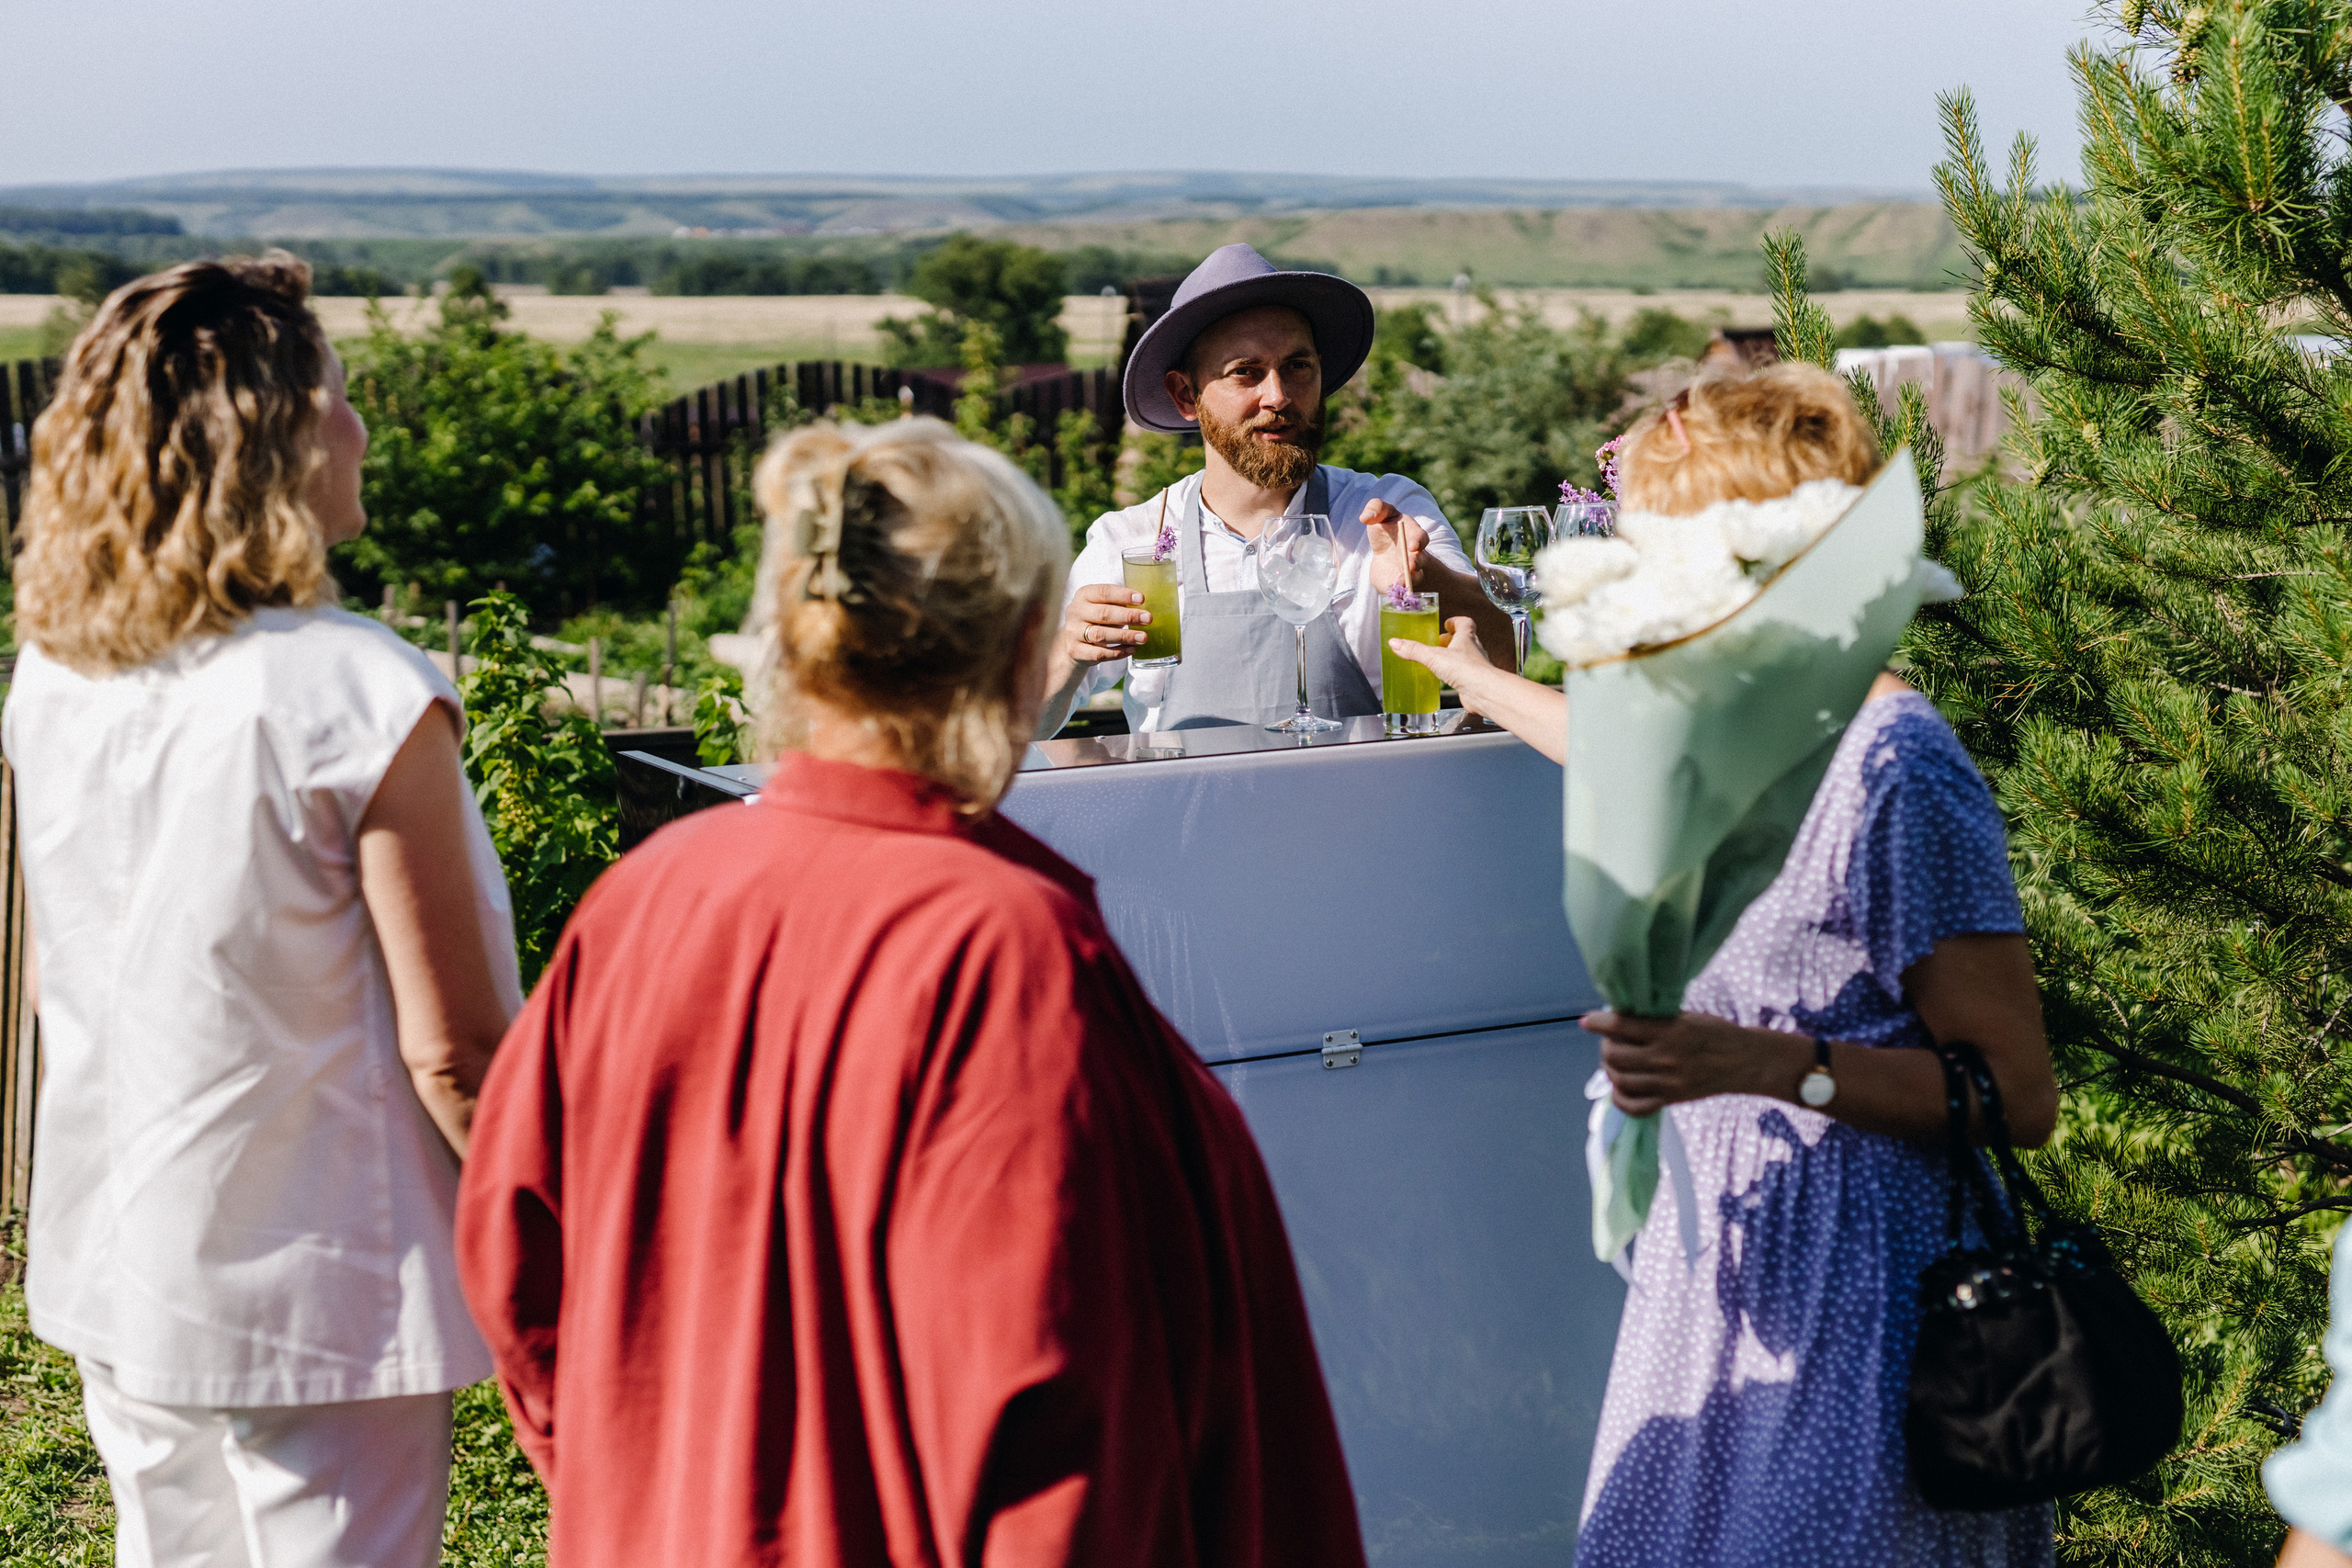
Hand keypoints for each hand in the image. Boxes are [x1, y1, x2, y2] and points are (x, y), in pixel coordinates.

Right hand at [1056, 584, 1150, 666]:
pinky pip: (1099, 653)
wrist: (1074, 642)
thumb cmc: (1095, 620)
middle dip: (1128, 616)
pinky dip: (1117, 652)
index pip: (1103, 592)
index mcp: (1084, 595)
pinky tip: (1131, 649)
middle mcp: (1075, 612)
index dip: (1123, 595)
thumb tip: (1144, 610)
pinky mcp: (1075, 651)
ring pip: (1101, 635)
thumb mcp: (1103, 606)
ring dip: (1125, 636)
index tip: (1141, 599)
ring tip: (1143, 637)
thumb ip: (1119, 604)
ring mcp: (1073, 632)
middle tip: (1148, 619)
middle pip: (1103, 614)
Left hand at [1362, 498, 1429, 594]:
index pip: (1420, 537)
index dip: (1418, 541)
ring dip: (1411, 580)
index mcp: (1412, 534)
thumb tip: (1366, 517)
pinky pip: (1404, 590)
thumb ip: (1376, 508)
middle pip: (1422, 559)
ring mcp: (1410, 572)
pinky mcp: (1401, 584)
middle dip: (1418, 562)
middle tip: (1411, 565)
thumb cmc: (1386, 531)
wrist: (1387, 556)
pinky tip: (1395, 590)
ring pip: (1416, 577)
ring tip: (1401, 582)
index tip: (1413, 546)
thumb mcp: (1381, 515)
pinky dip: (1400, 591)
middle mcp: (1415, 554)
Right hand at [1387, 617, 1488, 704]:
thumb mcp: (1434, 657)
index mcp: (1467, 638)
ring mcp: (1475, 666)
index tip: (1447, 623)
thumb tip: (1395, 643)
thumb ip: (1414, 650)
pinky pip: (1463, 674)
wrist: (1483, 691)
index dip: (1456, 621)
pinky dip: (1454, 674)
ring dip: (1452, 657)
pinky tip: (1444, 679)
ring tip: (1438, 660)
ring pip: (1464, 657)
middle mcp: (1473, 650)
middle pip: (1464, 640)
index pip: (1465, 623)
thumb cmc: (1466, 669)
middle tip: (1438, 642)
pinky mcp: (1473, 681)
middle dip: (1451, 640)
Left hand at [1582, 1009, 1804, 1115]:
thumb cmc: (1714, 1033)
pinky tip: (1621, 1087)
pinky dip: (1620, 1098)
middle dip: (1605, 1046)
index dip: (1598, 1022)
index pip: (1621, 1026)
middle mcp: (1665, 1058)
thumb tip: (1617, 1016)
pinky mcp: (1670, 1100)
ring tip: (1617, 1061)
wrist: (1744, 1061)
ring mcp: (1667, 1082)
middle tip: (1610, 1041)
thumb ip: (1654, 1019)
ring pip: (1620, 1079)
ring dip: (1611, 1069)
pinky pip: (1633, 1107)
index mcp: (1670, 1031)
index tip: (1588, 1021)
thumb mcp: (1686, 1016)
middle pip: (1614, 1055)